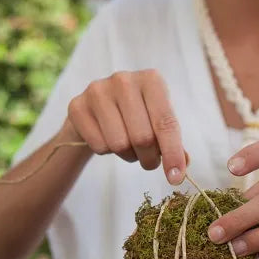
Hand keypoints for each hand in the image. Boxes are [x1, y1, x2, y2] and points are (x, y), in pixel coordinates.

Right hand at [64, 69, 186, 184]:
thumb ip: (173, 143)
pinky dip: (106, 151)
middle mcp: (124, 80)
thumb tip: (181, 166)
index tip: (176, 178)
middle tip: (148, 159)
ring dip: (128, 155)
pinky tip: (107, 137)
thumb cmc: (137, 115)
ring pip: (119, 144)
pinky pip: (99, 146)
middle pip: (142, 138)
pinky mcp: (77, 106)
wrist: (97, 108)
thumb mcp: (159, 122)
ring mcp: (97, 91)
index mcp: (151, 79)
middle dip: (149, 158)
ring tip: (127, 145)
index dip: (172, 153)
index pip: (166, 123)